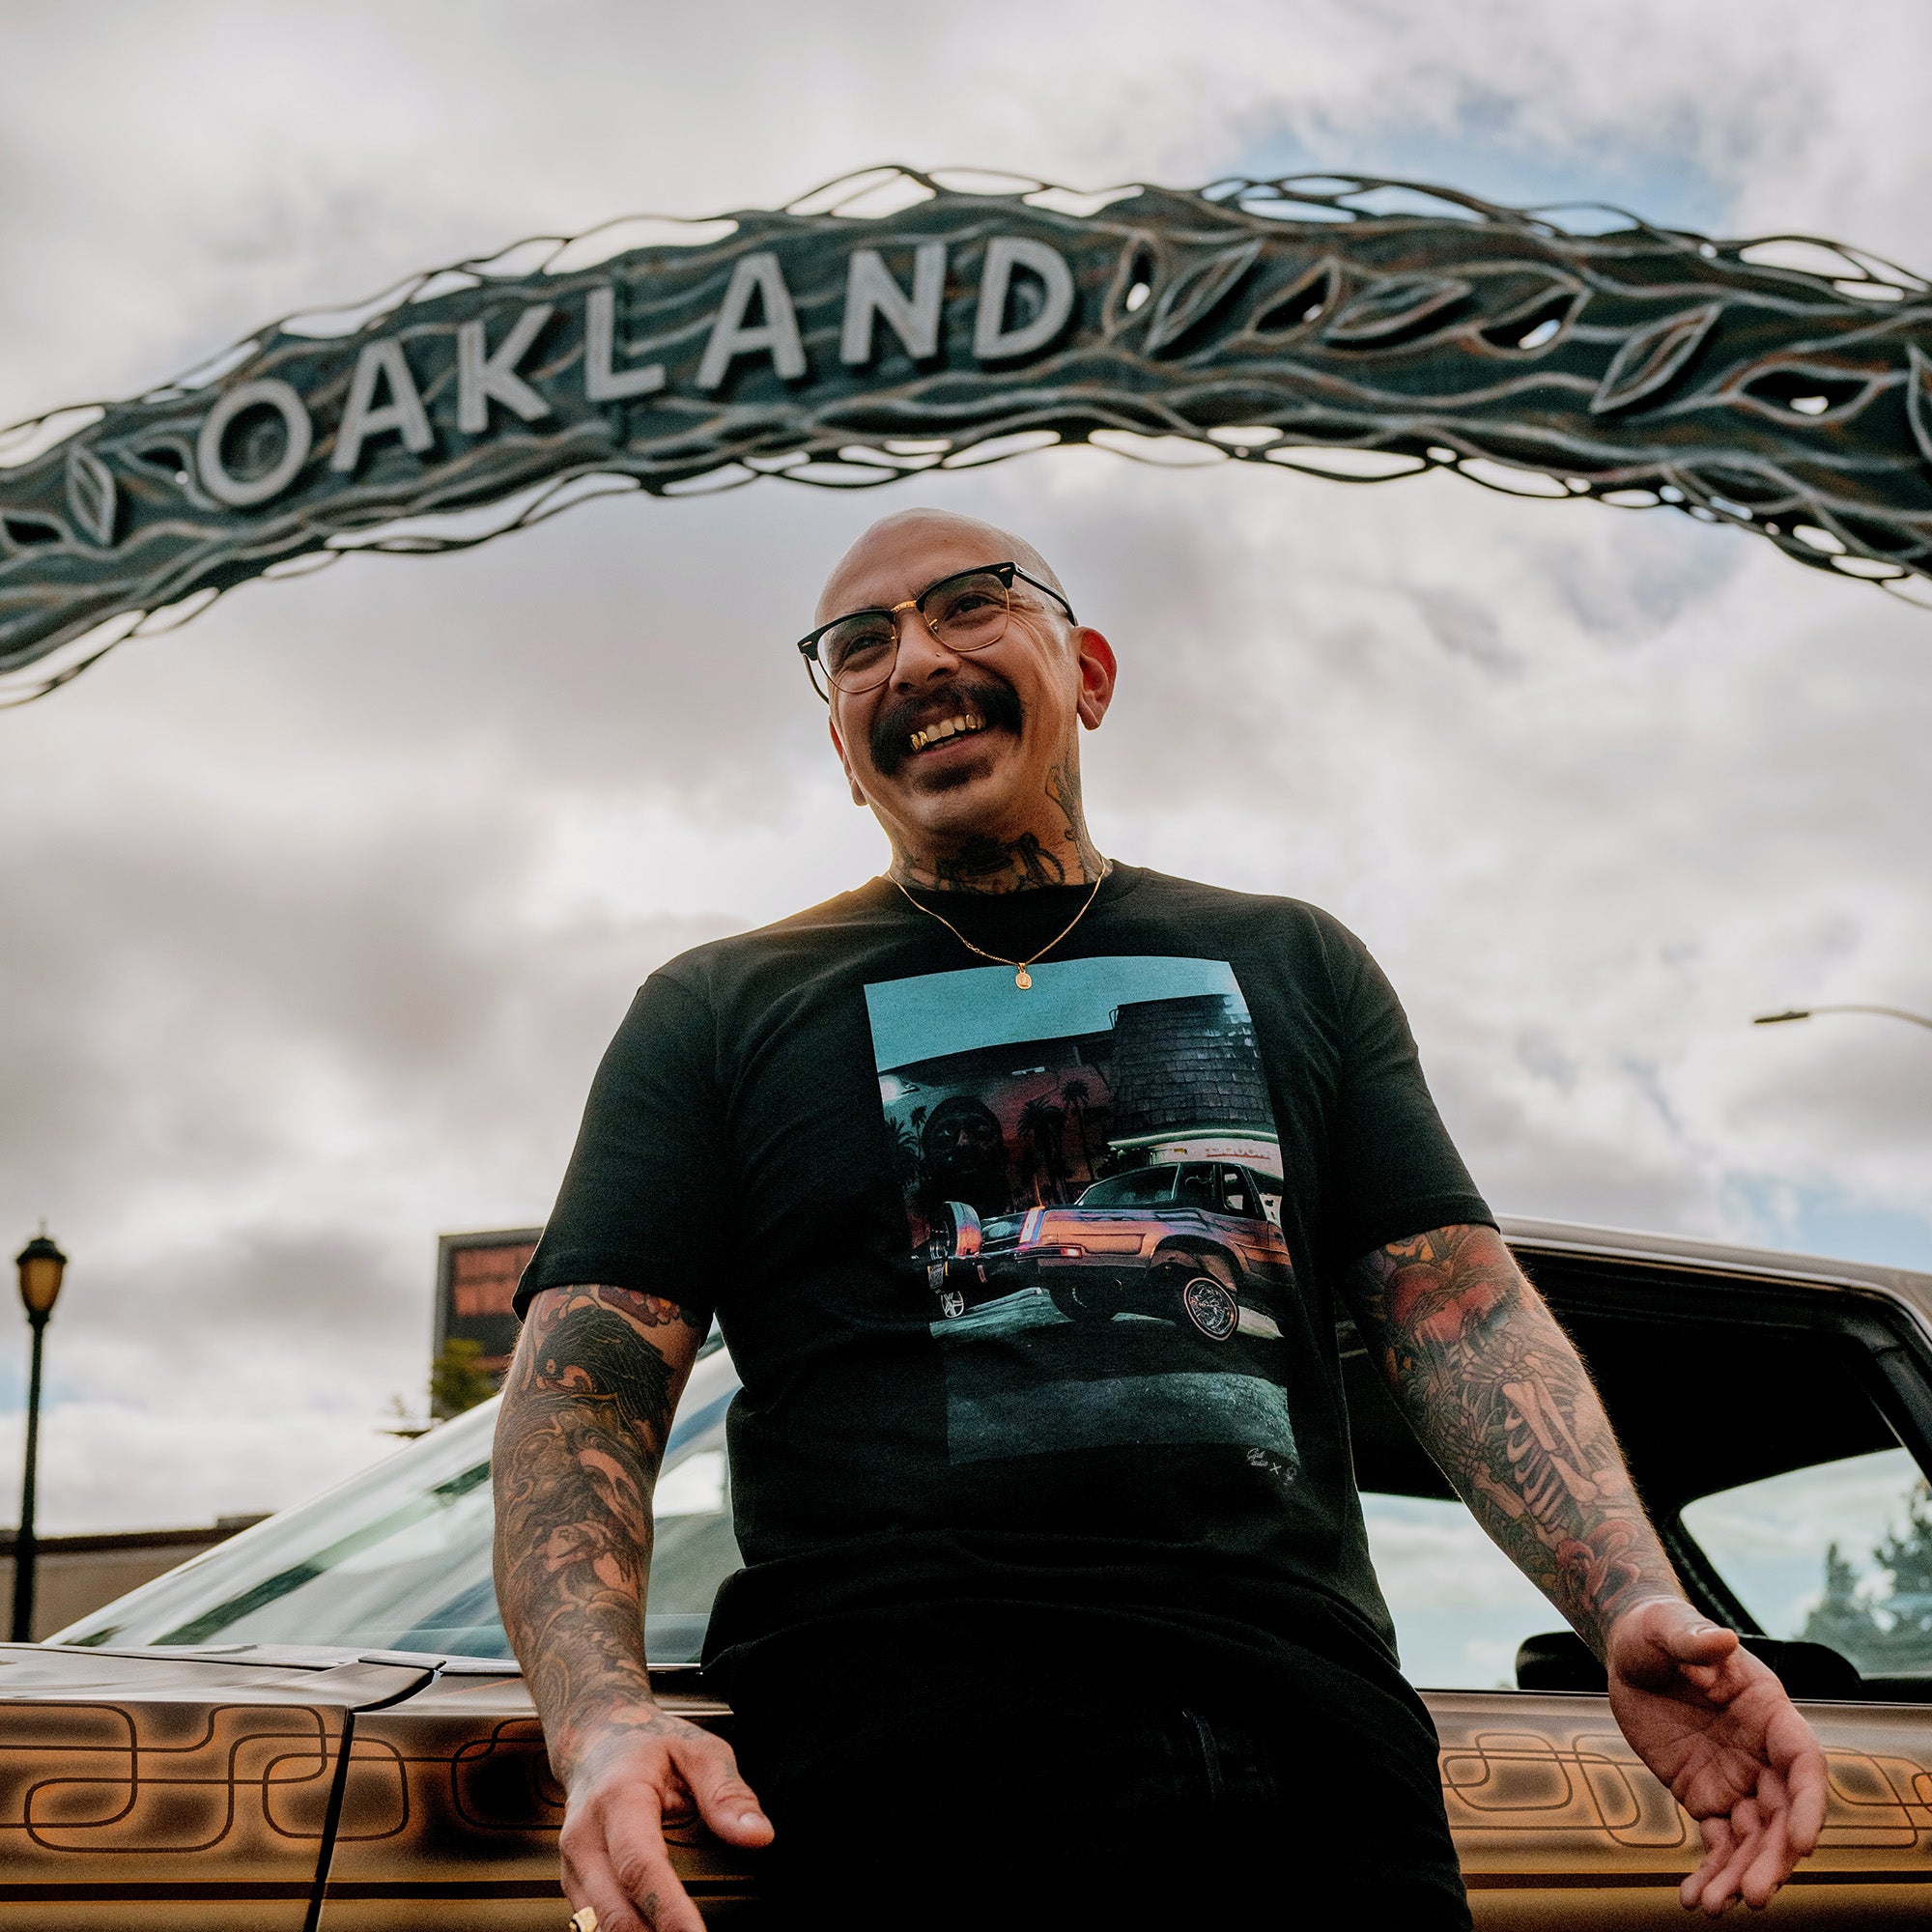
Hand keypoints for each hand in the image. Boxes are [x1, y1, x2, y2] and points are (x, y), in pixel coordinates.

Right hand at [558, 1707, 773, 1931]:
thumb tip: (758, 1835)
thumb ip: (727, 1791)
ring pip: (598, 1926)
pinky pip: (593, 1925)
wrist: (595, 1739)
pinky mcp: (575, 1884)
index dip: (668, 1908)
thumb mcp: (698, 1749)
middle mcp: (585, 1837)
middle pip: (614, 1908)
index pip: (639, 1864)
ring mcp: (574, 1864)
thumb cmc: (649, 1744)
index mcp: (618, 1797)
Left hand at [1604, 1597, 1828, 1914]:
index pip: (1803, 1765)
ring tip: (1715, 1906)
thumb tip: (1723, 1640)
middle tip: (1755, 1896)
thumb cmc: (1658, 1631)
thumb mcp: (1668, 1629)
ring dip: (1740, 1875)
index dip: (1809, 1805)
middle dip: (1773, 1858)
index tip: (1804, 1844)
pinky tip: (1693, 1899)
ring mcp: (1736, 1779)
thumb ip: (1695, 1641)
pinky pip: (1717, 1841)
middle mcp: (1761, 1753)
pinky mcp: (1705, 1796)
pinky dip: (1710, 1871)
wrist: (1630, 1651)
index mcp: (1768, 1712)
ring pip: (1752, 1838)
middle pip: (1782, 1815)